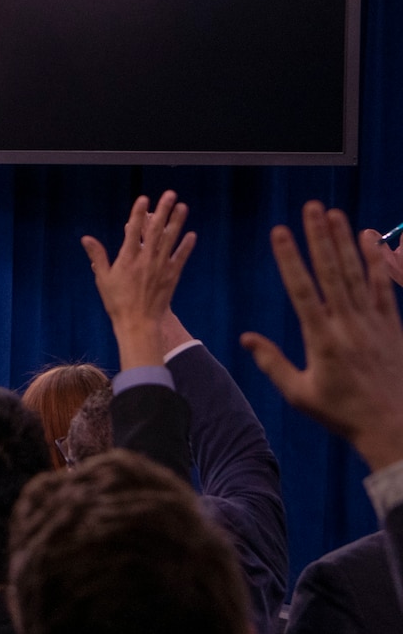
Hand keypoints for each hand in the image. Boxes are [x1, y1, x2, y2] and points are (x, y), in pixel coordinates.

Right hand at [81, 190, 195, 368]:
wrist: (138, 322)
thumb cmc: (117, 302)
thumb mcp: (103, 278)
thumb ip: (97, 256)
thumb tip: (86, 239)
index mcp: (127, 259)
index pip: (133, 231)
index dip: (138, 213)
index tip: (144, 199)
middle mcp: (146, 259)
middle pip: (156, 230)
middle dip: (163, 210)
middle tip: (170, 194)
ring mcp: (161, 267)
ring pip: (171, 240)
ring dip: (177, 222)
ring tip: (183, 207)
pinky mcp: (172, 276)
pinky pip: (180, 257)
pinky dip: (186, 246)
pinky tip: (191, 234)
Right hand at [242, 202, 402, 471]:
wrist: (395, 424)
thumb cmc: (342, 412)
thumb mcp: (300, 393)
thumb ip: (273, 363)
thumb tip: (246, 339)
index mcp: (322, 339)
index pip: (302, 289)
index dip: (290, 258)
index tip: (279, 232)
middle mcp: (348, 324)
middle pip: (331, 271)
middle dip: (319, 237)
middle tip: (311, 208)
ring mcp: (373, 321)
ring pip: (357, 272)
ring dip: (345, 240)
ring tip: (335, 213)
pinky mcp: (392, 323)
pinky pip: (383, 285)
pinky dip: (377, 260)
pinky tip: (370, 238)